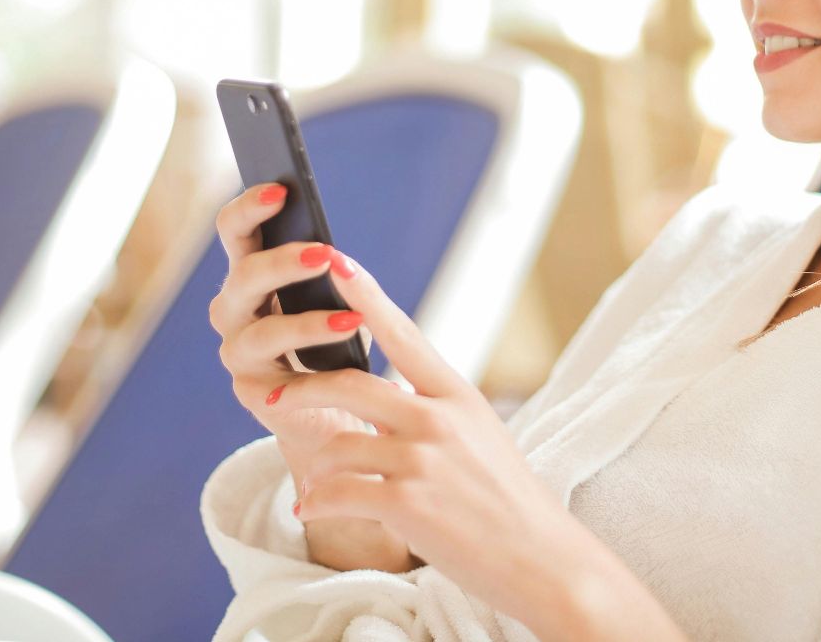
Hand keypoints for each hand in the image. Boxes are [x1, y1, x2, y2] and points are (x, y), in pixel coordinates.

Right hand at [209, 182, 414, 570]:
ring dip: (307, 324)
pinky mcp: (253, 395)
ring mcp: (238, 354)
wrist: (338, 413)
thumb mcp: (336, 299)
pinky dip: (312, 368)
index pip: (235, 231)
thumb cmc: (337, 344)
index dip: (250, 208)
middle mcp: (235, 311)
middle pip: (244, 277)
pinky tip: (344, 363)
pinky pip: (278, 380)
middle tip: (324, 253)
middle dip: (283, 263)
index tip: (282, 190)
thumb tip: (338, 257)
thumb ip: (329, 273)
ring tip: (350, 318)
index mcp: (249, 276)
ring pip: (261, 333)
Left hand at [274, 247, 611, 633]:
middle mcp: (439, 418)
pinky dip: (315, 503)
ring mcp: (423, 460)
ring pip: (337, 444)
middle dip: (305, 388)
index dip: (365, 296)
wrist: (542, 559)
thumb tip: (385, 393)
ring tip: (313, 487)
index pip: (404, 333)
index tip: (335, 262)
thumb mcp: (481, 434)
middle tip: (277, 392)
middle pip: (350, 384)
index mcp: (457, 394)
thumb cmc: (508, 500)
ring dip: (317, 468)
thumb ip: (434, 408)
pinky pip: (336, 492)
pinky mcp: (407, 503)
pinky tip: (310, 510)